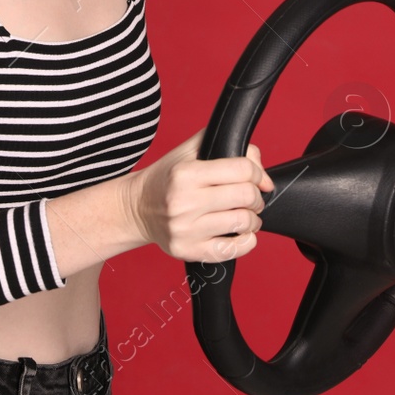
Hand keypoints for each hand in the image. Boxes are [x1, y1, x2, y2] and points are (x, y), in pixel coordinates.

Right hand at [129, 129, 275, 262]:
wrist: (136, 209)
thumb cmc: (166, 178)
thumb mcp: (188, 151)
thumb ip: (224, 144)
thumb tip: (258, 165)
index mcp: (186, 173)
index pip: (241, 169)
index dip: (258, 173)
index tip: (258, 179)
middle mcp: (184, 202)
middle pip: (246, 196)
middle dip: (256, 197)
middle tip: (251, 198)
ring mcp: (186, 230)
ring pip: (243, 222)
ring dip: (253, 219)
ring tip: (245, 215)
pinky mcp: (188, 251)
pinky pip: (232, 250)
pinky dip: (247, 241)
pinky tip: (241, 233)